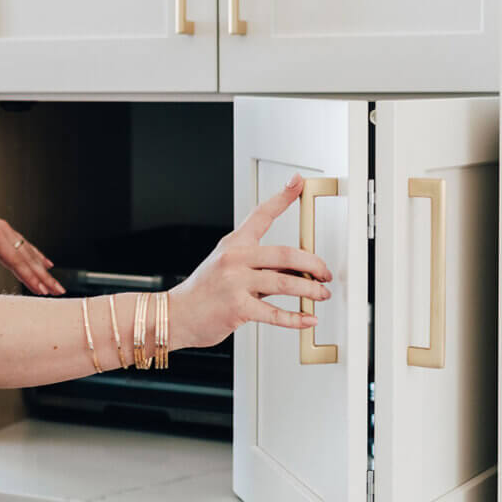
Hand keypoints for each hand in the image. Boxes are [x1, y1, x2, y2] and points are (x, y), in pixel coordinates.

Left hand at [0, 198, 63, 295]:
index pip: (15, 261)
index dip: (29, 278)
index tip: (41, 291)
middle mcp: (3, 230)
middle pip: (28, 258)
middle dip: (44, 276)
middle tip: (58, 291)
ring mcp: (6, 229)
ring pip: (29, 252)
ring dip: (43, 269)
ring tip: (55, 285)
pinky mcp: (4, 230)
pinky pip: (24, 244)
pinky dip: (37, 255)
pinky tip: (47, 264)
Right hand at [170, 173, 331, 348]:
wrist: (176, 315)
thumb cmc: (204, 292)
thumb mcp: (228, 268)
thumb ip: (260, 266)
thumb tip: (297, 272)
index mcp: (234, 243)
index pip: (261, 214)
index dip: (282, 197)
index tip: (297, 181)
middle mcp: (234, 258)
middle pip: (286, 254)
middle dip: (314, 264)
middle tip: (325, 273)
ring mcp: (235, 282)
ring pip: (285, 283)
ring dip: (311, 290)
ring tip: (322, 294)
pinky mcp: (237, 308)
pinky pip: (274, 313)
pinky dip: (296, 318)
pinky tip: (309, 319)